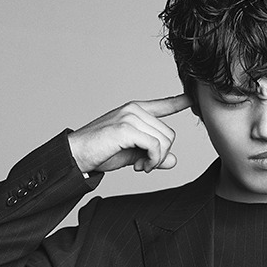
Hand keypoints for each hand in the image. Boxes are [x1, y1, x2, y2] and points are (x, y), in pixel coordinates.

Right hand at [67, 94, 191, 174]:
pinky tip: (139, 166)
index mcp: (135, 111)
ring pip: (164, 141)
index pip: (162, 105)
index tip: (190, 99)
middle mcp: (134, 110)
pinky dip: (152, 161)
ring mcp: (130, 117)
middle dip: (160, 155)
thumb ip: (153, 156)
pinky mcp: (126, 128)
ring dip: (156, 160)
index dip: (177, 102)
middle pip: (169, 134)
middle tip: (144, 165)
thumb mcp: (133, 155)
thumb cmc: (101, 153)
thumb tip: (173, 161)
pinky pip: (155, 146)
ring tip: (140, 166)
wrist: (77, 155)